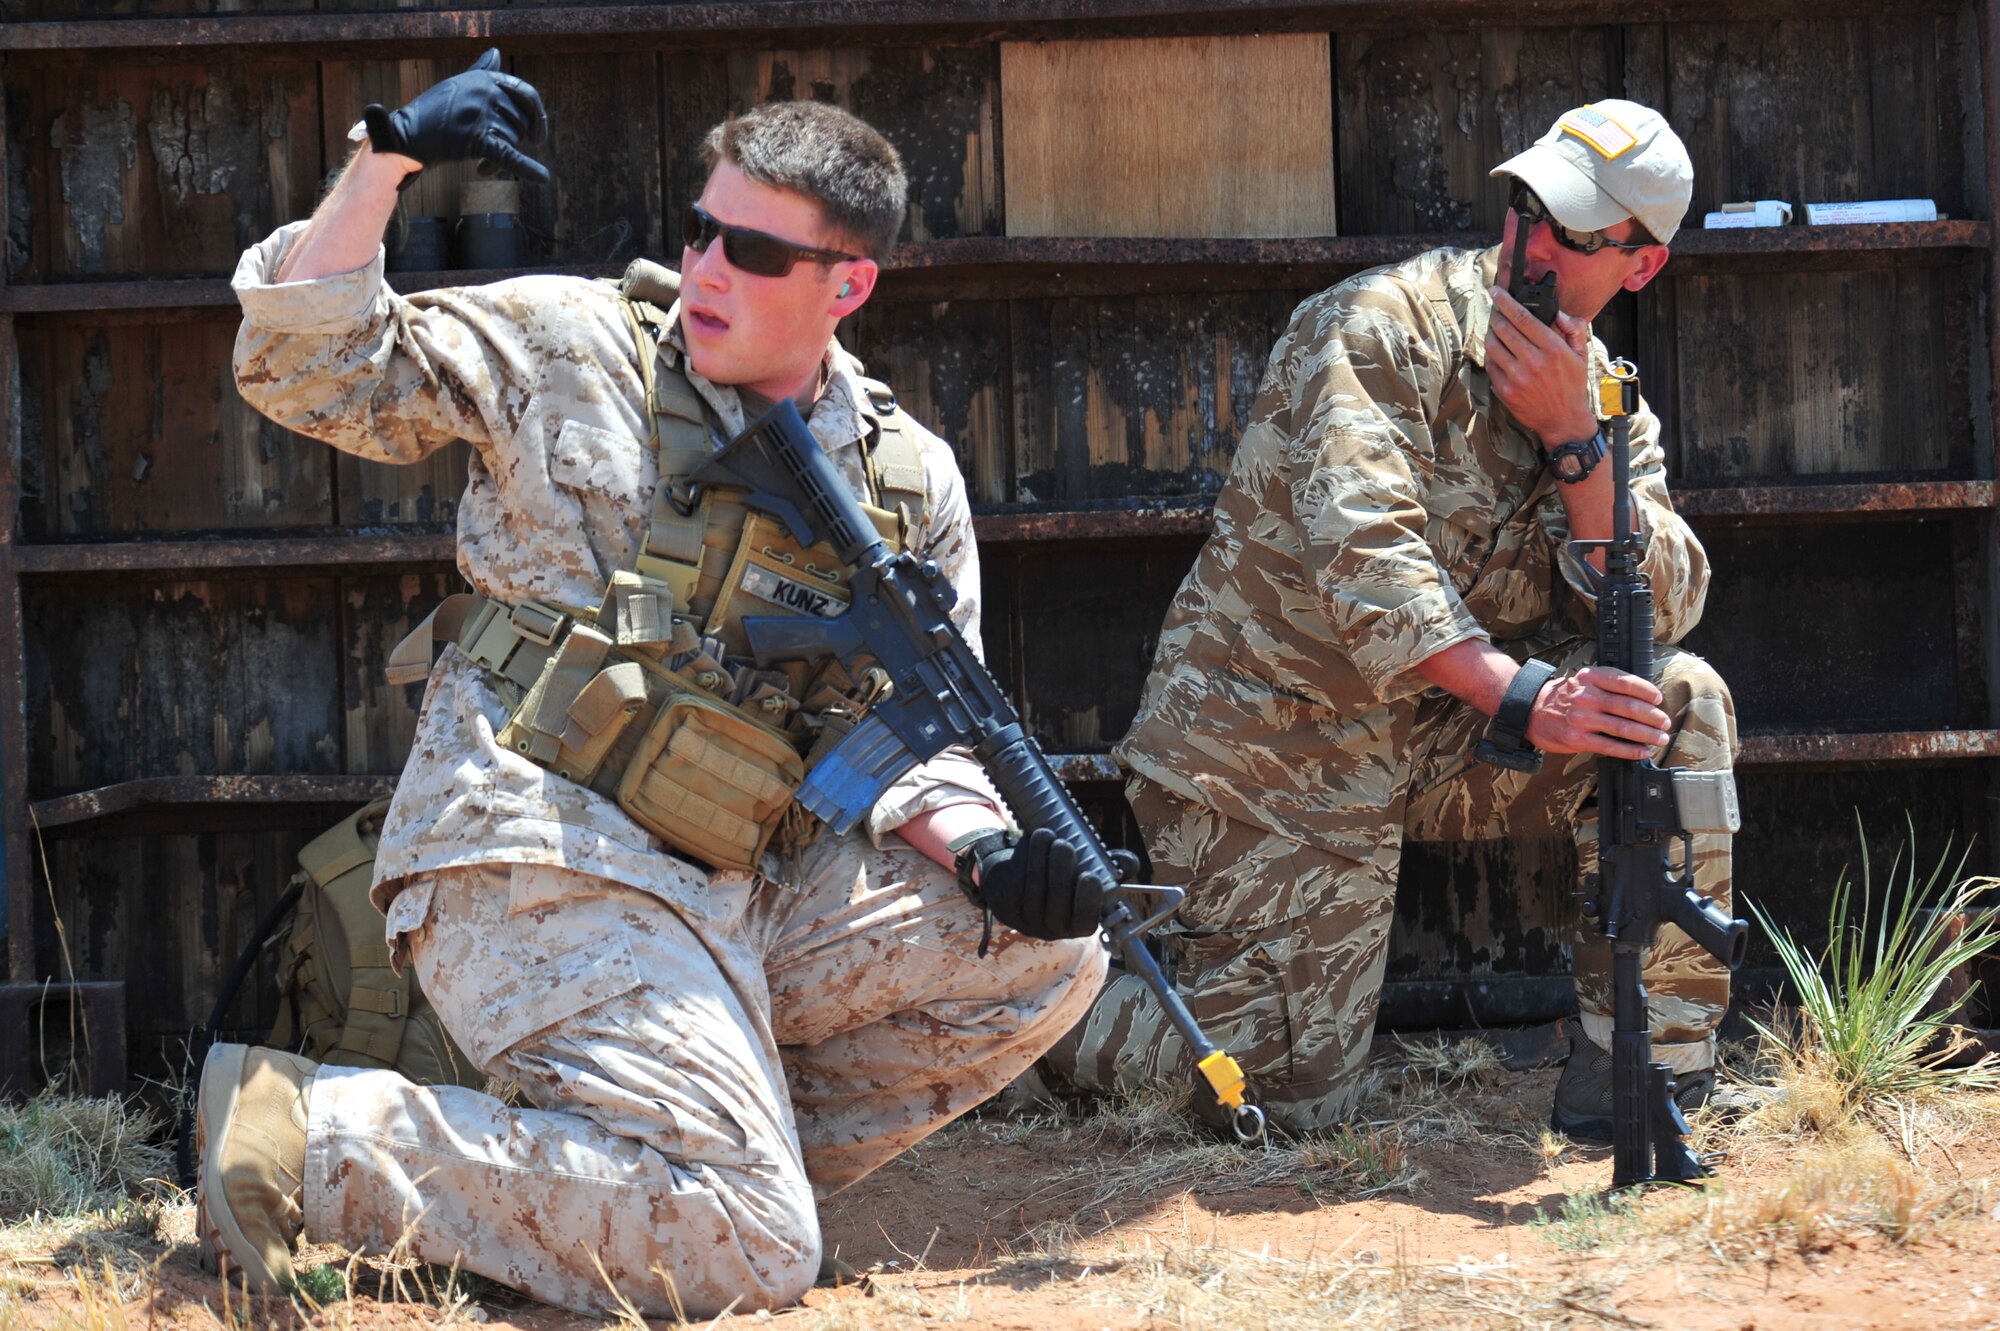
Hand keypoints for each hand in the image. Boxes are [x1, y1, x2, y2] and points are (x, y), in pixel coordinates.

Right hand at [362, 49, 550, 183]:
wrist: (407, 135)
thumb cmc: (433, 111)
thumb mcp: (458, 84)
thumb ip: (480, 72)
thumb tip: (496, 53)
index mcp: (485, 79)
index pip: (526, 94)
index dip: (537, 114)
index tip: (538, 134)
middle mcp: (486, 92)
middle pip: (521, 122)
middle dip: (511, 140)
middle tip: (491, 153)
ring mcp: (482, 115)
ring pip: (513, 140)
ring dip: (500, 158)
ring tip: (481, 164)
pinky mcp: (476, 139)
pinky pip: (509, 156)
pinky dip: (528, 168)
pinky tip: (543, 177)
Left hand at [971, 828, 1134, 940]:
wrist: (1016, 870)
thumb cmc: (1060, 871)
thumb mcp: (1087, 867)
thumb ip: (1111, 866)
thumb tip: (1130, 864)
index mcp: (1076, 924)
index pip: (1085, 923)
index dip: (1088, 903)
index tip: (1090, 876)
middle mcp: (1052, 928)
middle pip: (1056, 908)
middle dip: (1060, 874)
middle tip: (1064, 845)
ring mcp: (1026, 920)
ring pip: (1034, 894)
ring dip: (1039, 860)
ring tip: (1045, 835)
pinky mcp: (1004, 906)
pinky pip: (1014, 886)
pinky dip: (1022, 861)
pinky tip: (1029, 843)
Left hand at [1485, 285, 1596, 445]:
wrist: (1564, 420)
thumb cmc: (1572, 385)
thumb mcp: (1581, 355)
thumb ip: (1573, 329)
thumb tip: (1558, 313)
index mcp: (1553, 348)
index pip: (1523, 317)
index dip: (1505, 301)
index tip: (1496, 291)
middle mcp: (1533, 361)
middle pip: (1503, 328)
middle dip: (1496, 314)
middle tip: (1495, 309)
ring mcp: (1517, 377)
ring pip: (1493, 345)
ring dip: (1491, 333)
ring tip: (1495, 329)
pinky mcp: (1506, 390)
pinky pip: (1490, 365)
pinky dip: (1490, 354)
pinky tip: (1496, 350)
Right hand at [1525, 665, 1672, 759]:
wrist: (1532, 710)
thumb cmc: (1564, 696)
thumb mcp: (1584, 679)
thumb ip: (1610, 685)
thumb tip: (1644, 699)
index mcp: (1591, 676)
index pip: (1627, 683)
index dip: (1648, 692)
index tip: (1658, 700)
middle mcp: (1586, 696)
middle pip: (1630, 707)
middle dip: (1653, 717)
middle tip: (1664, 723)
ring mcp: (1581, 718)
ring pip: (1623, 728)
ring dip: (1647, 735)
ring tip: (1660, 738)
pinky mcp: (1577, 738)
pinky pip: (1610, 746)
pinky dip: (1630, 750)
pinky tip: (1642, 751)